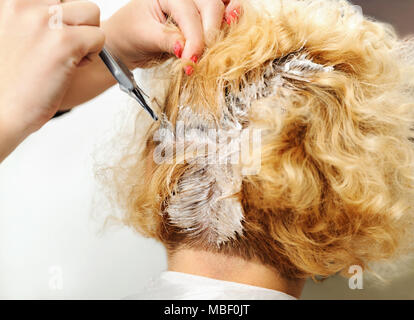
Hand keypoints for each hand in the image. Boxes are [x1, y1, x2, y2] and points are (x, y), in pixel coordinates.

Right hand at [0, 0, 104, 160]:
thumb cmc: (6, 81)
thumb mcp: (9, 34)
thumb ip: (30, 19)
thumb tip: (59, 10)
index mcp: (12, 2)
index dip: (63, 13)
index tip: (56, 31)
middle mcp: (26, 5)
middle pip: (75, 0)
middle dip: (77, 22)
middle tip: (63, 47)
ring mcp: (45, 22)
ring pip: (91, 12)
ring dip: (87, 36)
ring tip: (69, 57)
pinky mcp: (65, 43)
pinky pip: (99, 37)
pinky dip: (93, 55)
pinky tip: (73, 68)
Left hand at [102, 0, 240, 70]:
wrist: (126, 40)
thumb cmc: (130, 33)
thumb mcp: (144, 36)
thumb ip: (166, 41)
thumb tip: (185, 50)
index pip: (189, 14)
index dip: (194, 39)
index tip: (191, 62)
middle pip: (211, 5)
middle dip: (211, 32)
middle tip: (201, 57)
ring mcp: (195, 5)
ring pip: (222, 4)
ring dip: (228, 19)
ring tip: (228, 34)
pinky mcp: (202, 18)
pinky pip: (221, 16)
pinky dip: (228, 24)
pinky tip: (229, 32)